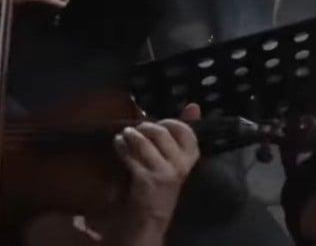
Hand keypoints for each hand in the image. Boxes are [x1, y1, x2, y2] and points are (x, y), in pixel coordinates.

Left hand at [114, 103, 200, 225]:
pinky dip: (122, 147)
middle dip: (146, 127)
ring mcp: (164, 172)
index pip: (185, 129)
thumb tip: (194, 105)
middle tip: (136, 128)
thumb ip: (184, 130)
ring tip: (125, 134)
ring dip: (131, 136)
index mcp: (192, 155)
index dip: (169, 122)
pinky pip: (131, 156)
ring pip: (145, 144)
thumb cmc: (166, 179)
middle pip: (162, 133)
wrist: (153, 213)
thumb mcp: (178, 156)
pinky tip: (118, 143)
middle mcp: (181, 163)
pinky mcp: (146, 179)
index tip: (158, 124)